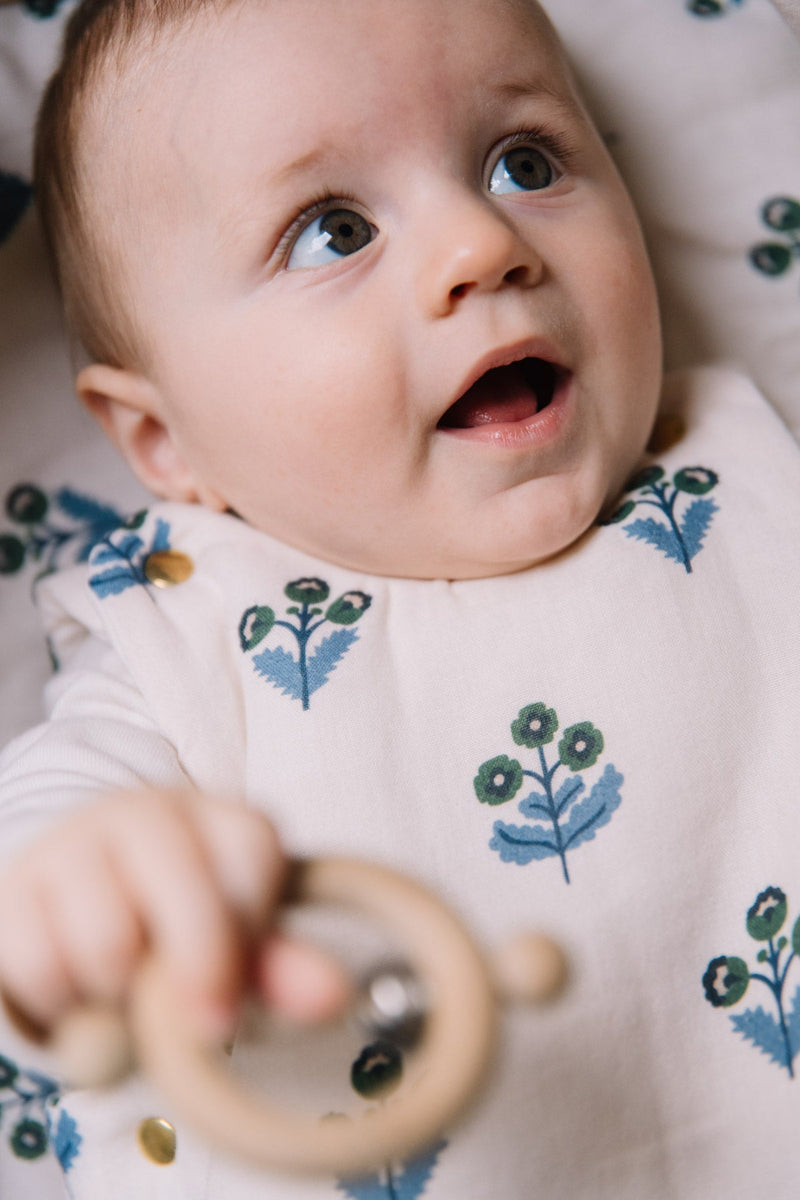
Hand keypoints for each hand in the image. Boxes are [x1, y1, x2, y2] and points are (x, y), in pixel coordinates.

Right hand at [0, 789, 348, 1040]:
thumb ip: (283, 967)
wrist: (74, 900)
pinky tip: (79, 989)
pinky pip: (41, 964)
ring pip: (109, 943)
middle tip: (204, 1024)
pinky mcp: (16, 883)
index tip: (245, 970)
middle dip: (200, 974)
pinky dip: (65, 1002)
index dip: (252, 931)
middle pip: (184, 895)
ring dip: (123, 996)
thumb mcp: (237, 942)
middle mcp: (147, 813)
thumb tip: (334, 993)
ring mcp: (75, 841)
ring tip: (128, 989)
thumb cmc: (175, 924)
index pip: (253, 859)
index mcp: (218, 817)